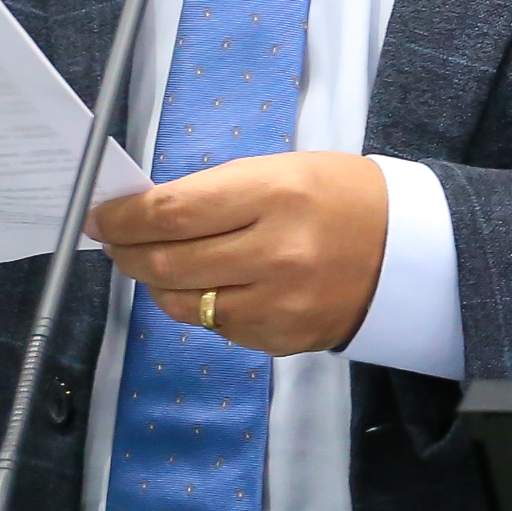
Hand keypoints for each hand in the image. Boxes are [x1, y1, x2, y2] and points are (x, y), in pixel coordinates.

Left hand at [86, 150, 387, 356]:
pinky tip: (212, 285)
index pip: (171, 213)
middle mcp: (275, 253)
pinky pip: (216, 326)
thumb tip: (145, 213)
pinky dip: (202, 305)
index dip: (124, 217)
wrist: (409, 250)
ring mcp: (278, 304)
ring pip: (182, 303)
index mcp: (275, 195)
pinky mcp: (281, 339)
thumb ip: (216, 192)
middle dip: (128, 251)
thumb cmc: (340, 197)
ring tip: (156, 263)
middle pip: (166, 263)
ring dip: (156, 283)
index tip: (103, 215)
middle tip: (115, 241)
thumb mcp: (282, 171)